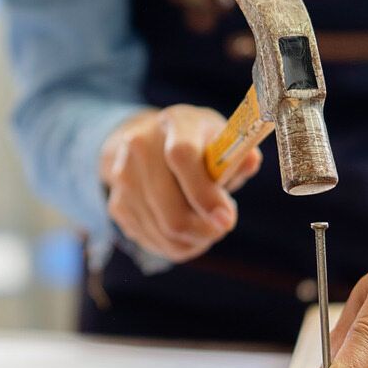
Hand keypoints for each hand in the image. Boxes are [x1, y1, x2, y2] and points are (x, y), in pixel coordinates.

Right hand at [99, 105, 261, 261]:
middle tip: (222, 227)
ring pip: (163, 231)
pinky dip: (175, 245)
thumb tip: (250, 161)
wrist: (151, 141)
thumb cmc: (199, 144)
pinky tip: (186, 230)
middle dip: (203, 230)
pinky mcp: (116, 203)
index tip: (226, 219)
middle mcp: (140, 146)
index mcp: (175, 123)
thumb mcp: (221, 139)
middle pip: (170, 209)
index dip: (205, 194)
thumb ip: (238, 155)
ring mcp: (124, 176)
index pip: (181, 157)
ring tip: (206, 227)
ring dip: (192, 240)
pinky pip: (150, 240)